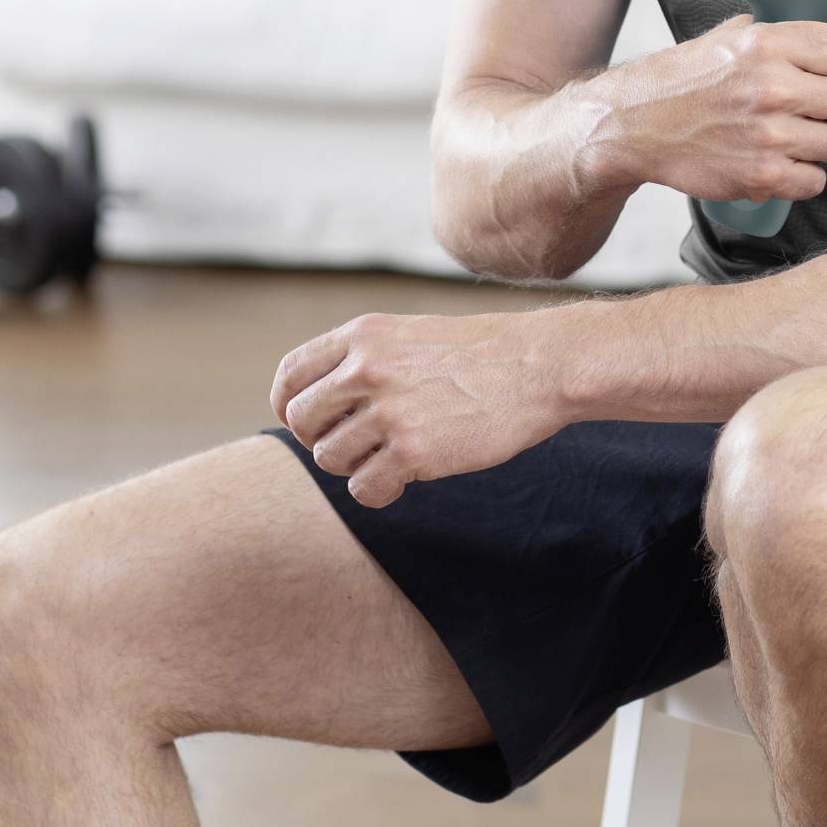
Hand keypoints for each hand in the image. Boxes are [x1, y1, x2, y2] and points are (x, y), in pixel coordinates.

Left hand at [270, 309, 571, 507]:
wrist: (537, 366)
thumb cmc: (480, 354)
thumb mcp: (410, 335)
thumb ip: (363, 360)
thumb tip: (320, 403)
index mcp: (364, 335)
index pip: (292, 374)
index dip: (289, 406)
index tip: (306, 423)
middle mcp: (367, 369)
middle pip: (302, 421)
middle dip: (321, 441)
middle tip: (354, 447)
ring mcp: (389, 411)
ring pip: (330, 458)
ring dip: (354, 467)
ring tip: (388, 458)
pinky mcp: (414, 452)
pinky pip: (364, 489)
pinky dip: (377, 492)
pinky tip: (401, 482)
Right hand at [595, 12, 826, 204]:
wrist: (635, 126)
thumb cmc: (681, 81)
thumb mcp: (726, 37)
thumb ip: (778, 36)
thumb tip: (826, 39)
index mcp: (767, 44)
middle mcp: (772, 86)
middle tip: (822, 109)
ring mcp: (768, 135)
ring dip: (824, 144)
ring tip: (796, 137)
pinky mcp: (761, 176)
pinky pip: (816, 180)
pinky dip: (802, 176)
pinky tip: (780, 162)